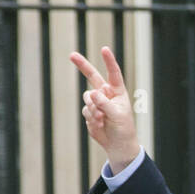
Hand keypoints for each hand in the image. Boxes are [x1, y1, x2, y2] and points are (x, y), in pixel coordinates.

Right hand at [70, 46, 138, 171]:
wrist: (117, 144)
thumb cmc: (123, 128)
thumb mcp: (117, 115)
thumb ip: (105, 104)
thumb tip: (93, 93)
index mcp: (117, 91)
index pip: (113, 73)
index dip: (108, 61)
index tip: (104, 49)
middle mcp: (106, 94)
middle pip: (92, 76)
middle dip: (82, 65)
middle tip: (71, 55)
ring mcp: (96, 102)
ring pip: (87, 98)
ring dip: (92, 108)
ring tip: (101, 119)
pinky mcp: (89, 112)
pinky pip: (85, 111)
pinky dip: (91, 118)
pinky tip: (99, 125)